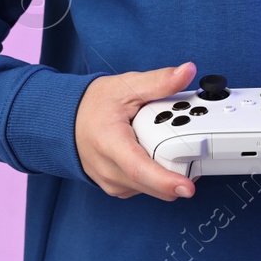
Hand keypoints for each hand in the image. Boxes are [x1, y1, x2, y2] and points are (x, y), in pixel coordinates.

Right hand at [75, 60, 198, 200]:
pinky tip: (155, 153)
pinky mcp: (117, 189)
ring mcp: (112, 183)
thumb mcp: (127, 86)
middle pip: (152, 182)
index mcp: (110, 143)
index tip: (188, 187)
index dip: (165, 181)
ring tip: (165, 141)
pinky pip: (145, 188)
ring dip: (168, 171)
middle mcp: (109, 170)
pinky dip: (157, 175)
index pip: (139, 169)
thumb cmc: (94, 104)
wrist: (66, 119)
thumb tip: (187, 71)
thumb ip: (159, 81)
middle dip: (178, 168)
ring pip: (152, 189)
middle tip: (193, 145)